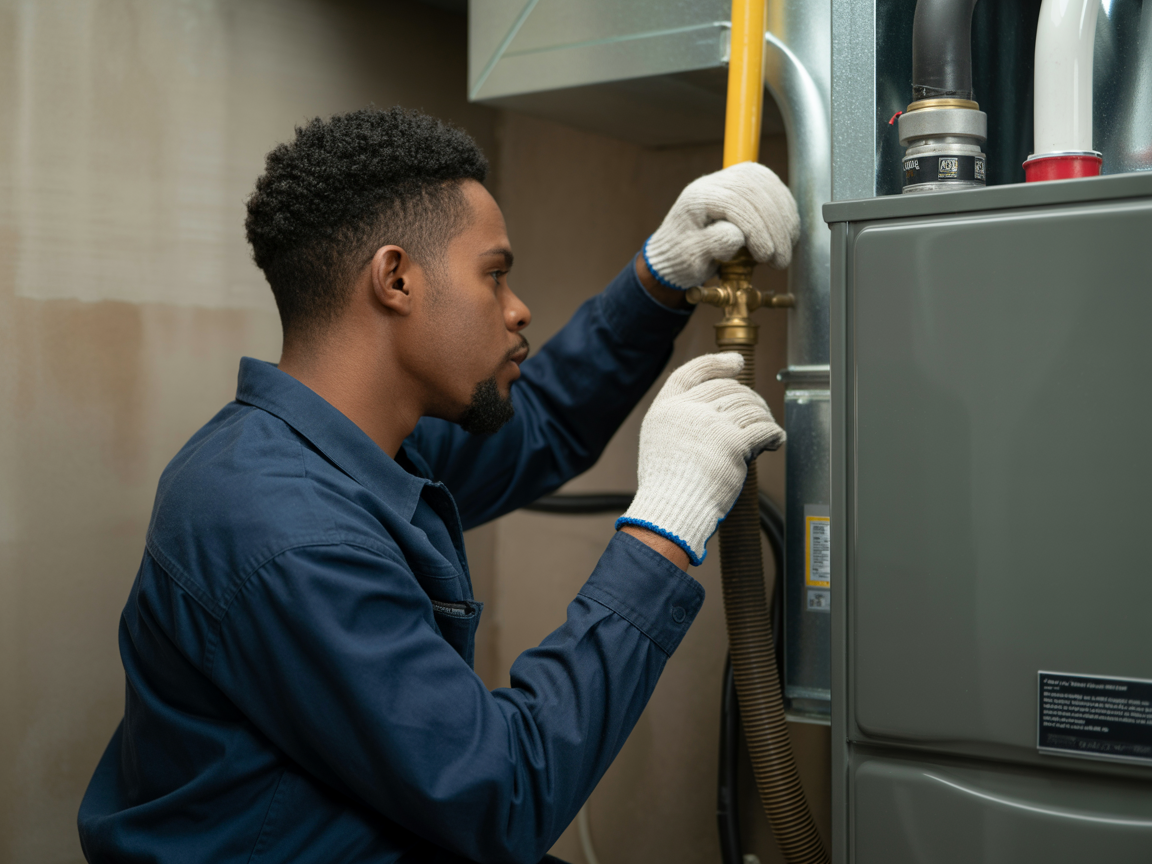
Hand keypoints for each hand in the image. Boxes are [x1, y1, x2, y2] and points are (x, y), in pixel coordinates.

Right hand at [616, 353, 784, 564]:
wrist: (671, 508)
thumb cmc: (667, 484)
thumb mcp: (659, 440)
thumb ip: (681, 418)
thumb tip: (715, 406)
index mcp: (666, 407)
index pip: (694, 371)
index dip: (717, 363)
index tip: (736, 363)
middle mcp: (688, 410)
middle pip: (729, 389)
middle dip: (749, 397)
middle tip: (758, 410)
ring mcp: (711, 424)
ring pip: (750, 407)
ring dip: (763, 417)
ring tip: (766, 430)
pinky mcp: (733, 443)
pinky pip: (764, 429)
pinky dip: (774, 434)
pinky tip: (775, 440)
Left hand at [642, 162, 799, 289]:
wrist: (678, 252)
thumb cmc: (681, 257)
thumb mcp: (691, 257)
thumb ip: (712, 244)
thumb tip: (737, 235)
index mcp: (697, 197)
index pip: (734, 202)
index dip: (756, 229)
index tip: (765, 256)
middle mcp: (714, 182)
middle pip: (754, 190)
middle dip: (774, 227)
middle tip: (780, 260)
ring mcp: (731, 179)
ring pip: (768, 185)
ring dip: (784, 218)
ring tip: (785, 250)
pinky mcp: (746, 183)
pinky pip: (773, 188)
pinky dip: (785, 212)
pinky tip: (787, 235)